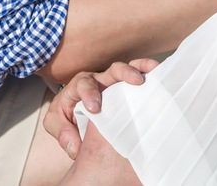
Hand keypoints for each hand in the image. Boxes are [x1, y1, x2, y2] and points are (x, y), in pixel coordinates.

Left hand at [43, 59, 158, 158]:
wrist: (73, 114)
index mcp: (80, 87)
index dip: (90, 94)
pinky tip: (159, 75)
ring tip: (153, 70)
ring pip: (128, 69)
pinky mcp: (126, 87)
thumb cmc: (66, 116)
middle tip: (136, 81)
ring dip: (140, 68)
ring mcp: (114, 83)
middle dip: (123, 73)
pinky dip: (148, 73)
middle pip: (111, 71)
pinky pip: (138, 76)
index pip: (84, 85)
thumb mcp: (56, 123)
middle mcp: (99, 80)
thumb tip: (74, 148)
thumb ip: (62, 133)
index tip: (95, 108)